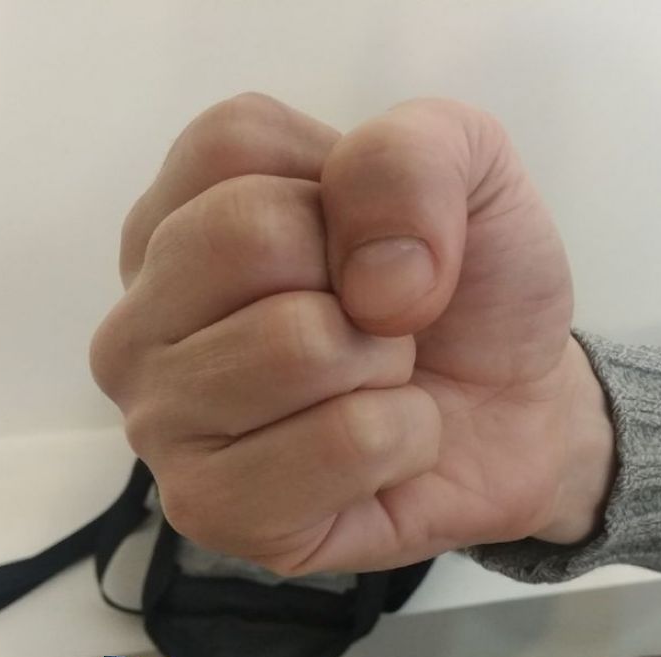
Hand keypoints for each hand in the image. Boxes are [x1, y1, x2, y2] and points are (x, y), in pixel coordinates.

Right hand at [90, 94, 614, 574]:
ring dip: (387, 364)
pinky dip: (405, 438)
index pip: (233, 144)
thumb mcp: (469, 168)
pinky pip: (344, 442)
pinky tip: (384, 451)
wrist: (519, 409)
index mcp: (177, 214)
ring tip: (379, 383)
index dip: (348, 190)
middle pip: (250, 237)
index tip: (371, 240)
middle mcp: (142, 316)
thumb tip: (370, 277)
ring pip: (298, 344)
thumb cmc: (468, 289)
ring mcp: (161, 420)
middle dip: (367, 279)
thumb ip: (414, 154)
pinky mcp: (211, 508)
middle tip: (382, 322)